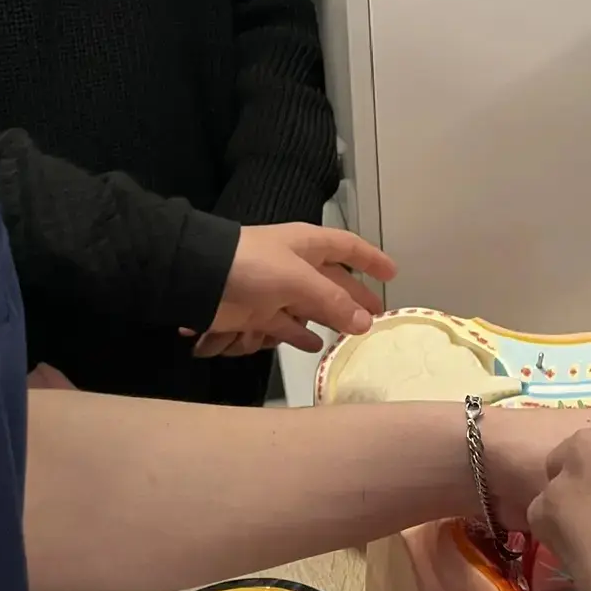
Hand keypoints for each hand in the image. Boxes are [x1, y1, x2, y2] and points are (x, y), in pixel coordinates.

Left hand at [188, 222, 394, 356]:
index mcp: (307, 245)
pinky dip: (300, 335)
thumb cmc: (252, 266)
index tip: (392, 274)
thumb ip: (332, 301)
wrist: (198, 278)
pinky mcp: (258, 314)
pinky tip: (315, 345)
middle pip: (333, 282)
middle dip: (354, 297)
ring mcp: (276, 291)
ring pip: (312, 307)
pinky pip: (287, 326)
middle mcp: (295, 266)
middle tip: (378, 315)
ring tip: (352, 335)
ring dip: (330, 320)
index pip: (347, 247)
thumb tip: (365, 323)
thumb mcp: (298, 279)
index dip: (370, 259)